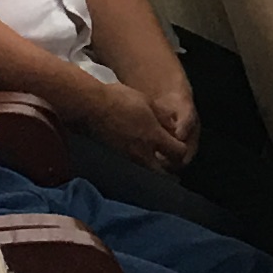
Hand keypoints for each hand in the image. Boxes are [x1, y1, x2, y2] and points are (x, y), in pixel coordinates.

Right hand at [77, 77, 193, 170]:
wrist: (90, 107)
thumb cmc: (120, 100)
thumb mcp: (148, 103)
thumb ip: (164, 117)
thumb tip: (174, 128)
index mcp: (154, 136)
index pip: (178, 152)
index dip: (182, 149)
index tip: (180, 144)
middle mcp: (143, 152)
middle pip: (164, 172)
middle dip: (171, 168)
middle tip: (172, 161)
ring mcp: (128, 157)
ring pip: (149, 171)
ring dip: (156, 168)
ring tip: (158, 159)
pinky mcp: (117, 157)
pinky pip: (135, 166)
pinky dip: (142, 164)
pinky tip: (141, 155)